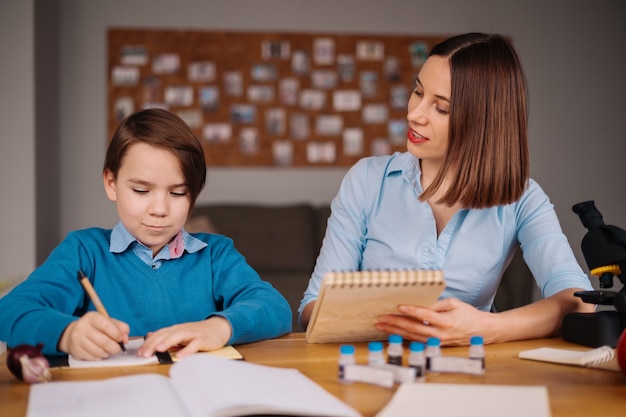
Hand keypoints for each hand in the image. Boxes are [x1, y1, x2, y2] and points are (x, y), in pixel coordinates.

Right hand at [58, 311, 129, 359]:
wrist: (73, 332)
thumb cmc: (95, 327)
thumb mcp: (107, 321)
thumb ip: (120, 327)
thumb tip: (125, 339)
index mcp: (92, 317)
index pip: (105, 325)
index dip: (116, 333)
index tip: (121, 339)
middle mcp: (82, 327)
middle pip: (103, 341)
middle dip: (115, 347)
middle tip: (118, 348)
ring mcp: (77, 340)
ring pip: (98, 351)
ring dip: (108, 353)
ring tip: (109, 350)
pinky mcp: (75, 351)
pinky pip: (92, 358)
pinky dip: (100, 357)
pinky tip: (101, 353)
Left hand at [137, 316, 231, 358]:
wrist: (219, 327)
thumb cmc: (198, 333)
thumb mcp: (180, 333)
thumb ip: (166, 335)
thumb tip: (149, 335)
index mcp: (175, 329)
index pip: (159, 334)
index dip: (148, 343)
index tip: (139, 353)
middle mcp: (182, 329)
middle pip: (166, 334)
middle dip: (154, 344)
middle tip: (144, 354)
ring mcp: (193, 333)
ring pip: (179, 335)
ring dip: (168, 342)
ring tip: (159, 350)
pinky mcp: (204, 339)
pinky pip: (195, 344)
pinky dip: (188, 349)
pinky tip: (181, 356)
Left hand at [375, 298, 494, 345]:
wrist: (482, 331)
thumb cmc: (468, 315)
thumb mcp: (454, 304)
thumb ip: (436, 304)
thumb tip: (419, 304)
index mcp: (446, 322)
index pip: (425, 316)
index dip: (411, 311)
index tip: (398, 306)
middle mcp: (440, 334)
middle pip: (413, 328)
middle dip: (395, 323)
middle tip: (381, 318)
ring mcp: (437, 342)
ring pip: (412, 336)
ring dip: (395, 331)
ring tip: (381, 325)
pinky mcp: (435, 345)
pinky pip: (416, 340)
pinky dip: (403, 336)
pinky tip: (393, 332)